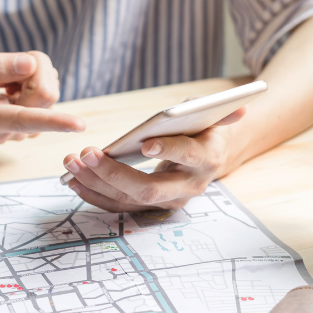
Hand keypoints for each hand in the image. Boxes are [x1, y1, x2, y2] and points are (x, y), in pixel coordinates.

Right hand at [0, 50, 84, 142]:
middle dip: (35, 67)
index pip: (21, 119)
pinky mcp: (29, 129)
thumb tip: (29, 65)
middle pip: (44, 94)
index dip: (52, 120)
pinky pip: (48, 99)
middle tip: (11, 62)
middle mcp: (3, 132)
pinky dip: (34, 83)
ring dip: (33, 75)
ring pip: (49, 95)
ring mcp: (18, 133)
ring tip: (6, 78)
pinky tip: (13, 87)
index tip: (78, 124)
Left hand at [62, 107, 246, 211]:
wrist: (210, 157)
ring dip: (95, 183)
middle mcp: (188, 187)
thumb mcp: (215, 115)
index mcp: (207, 159)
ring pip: (128, 200)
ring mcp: (167, 201)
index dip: (170, 150)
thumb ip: (224, 109)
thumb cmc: (206, 129)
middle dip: (115, 173)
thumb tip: (240, 105)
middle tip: (87, 153)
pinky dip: (93, 194)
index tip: (146, 143)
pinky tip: (73, 179)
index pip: (189, 156)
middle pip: (149, 189)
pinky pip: (117, 206)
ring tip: (71, 161)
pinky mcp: (149, 207)